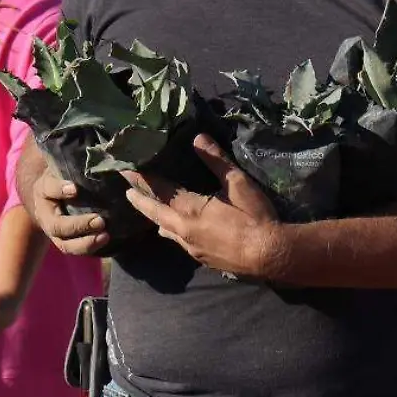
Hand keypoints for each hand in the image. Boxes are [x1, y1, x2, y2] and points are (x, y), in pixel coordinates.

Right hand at [27, 169, 111, 256]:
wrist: (51, 199)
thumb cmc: (60, 181)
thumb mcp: (62, 172)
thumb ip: (72, 171)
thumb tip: (85, 181)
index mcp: (43, 193)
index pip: (49, 189)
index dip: (60, 189)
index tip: (75, 188)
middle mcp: (47, 218)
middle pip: (57, 227)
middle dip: (78, 225)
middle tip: (100, 220)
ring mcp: (56, 234)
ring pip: (67, 245)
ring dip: (86, 242)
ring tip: (105, 236)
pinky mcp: (68, 243)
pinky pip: (78, 250)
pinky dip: (92, 247)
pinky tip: (106, 239)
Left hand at [122, 134, 283, 279]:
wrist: (269, 256)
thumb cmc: (255, 217)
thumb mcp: (238, 183)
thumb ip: (216, 161)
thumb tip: (198, 138)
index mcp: (190, 209)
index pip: (160, 190)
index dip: (143, 178)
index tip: (127, 169)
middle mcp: (183, 229)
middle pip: (154, 212)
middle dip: (139, 200)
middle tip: (126, 191)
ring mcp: (191, 247)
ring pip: (164, 229)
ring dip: (153, 217)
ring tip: (146, 209)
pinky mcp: (201, 258)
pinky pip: (178, 242)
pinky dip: (169, 231)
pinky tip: (172, 231)